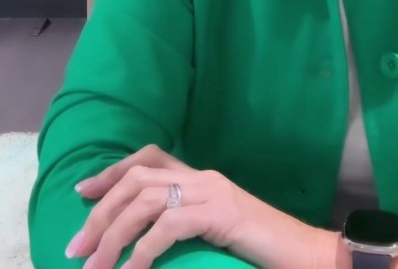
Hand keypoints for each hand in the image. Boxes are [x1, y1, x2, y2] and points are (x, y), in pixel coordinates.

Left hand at [66, 143, 320, 268]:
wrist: (303, 252)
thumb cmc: (258, 248)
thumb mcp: (213, 231)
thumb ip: (184, 224)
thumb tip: (143, 240)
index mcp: (200, 177)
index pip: (149, 158)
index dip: (111, 172)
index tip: (82, 193)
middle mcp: (202, 176)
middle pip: (137, 180)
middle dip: (100, 213)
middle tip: (75, 249)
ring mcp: (211, 192)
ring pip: (145, 202)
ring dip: (112, 236)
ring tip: (92, 268)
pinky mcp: (219, 213)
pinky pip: (168, 226)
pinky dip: (141, 252)